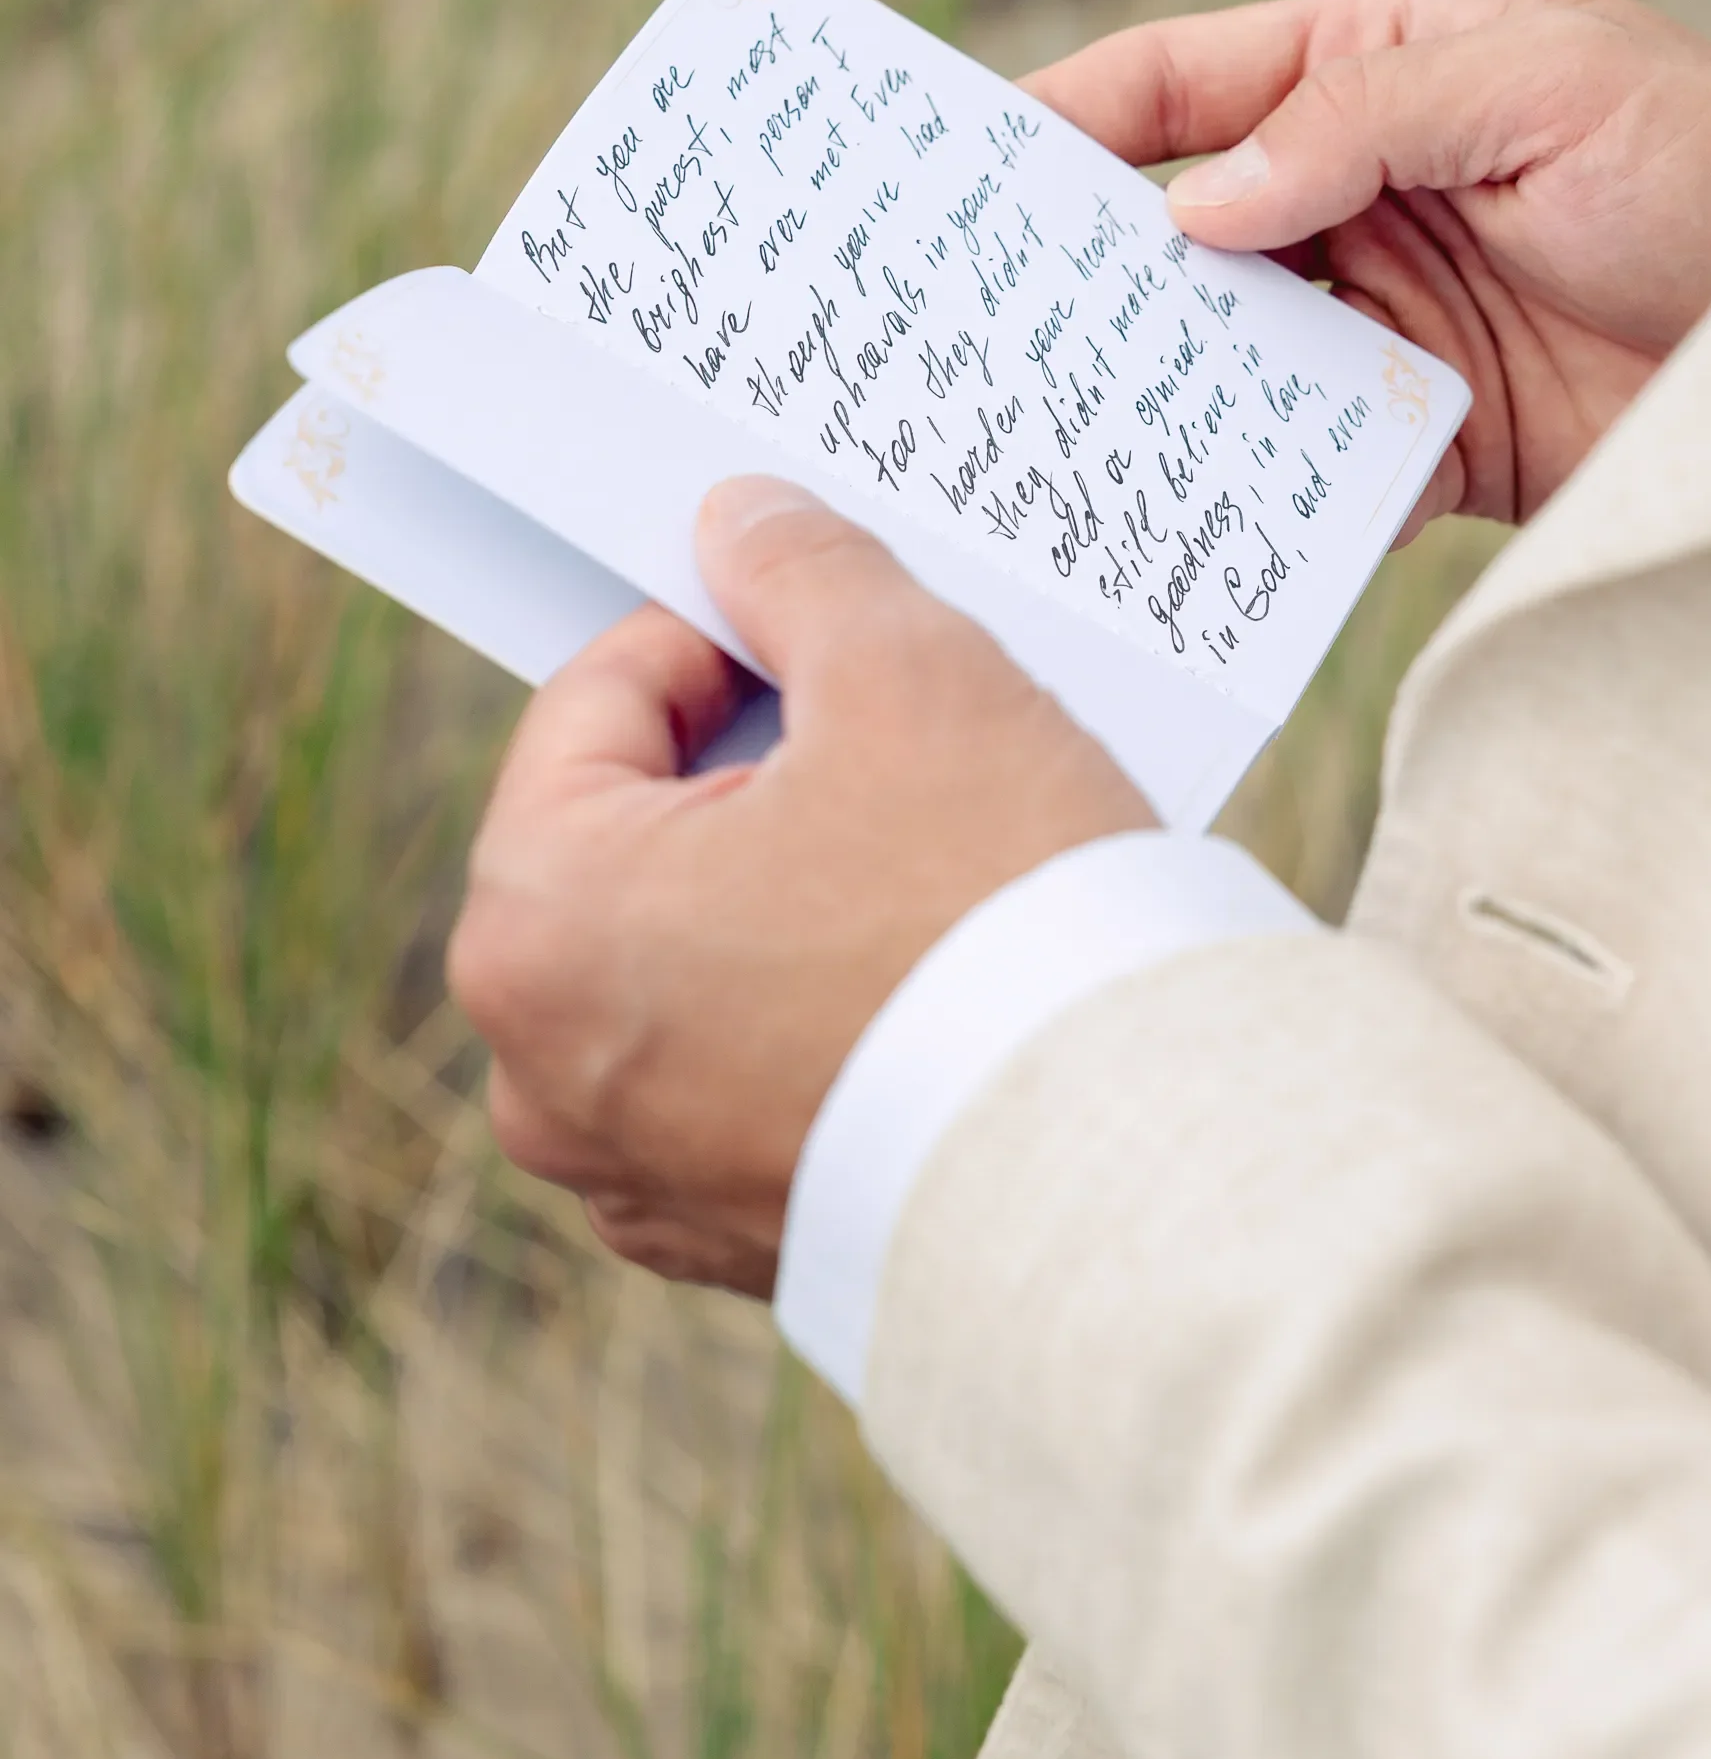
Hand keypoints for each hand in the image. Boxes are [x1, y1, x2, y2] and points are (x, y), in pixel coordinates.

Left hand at [446, 478, 1150, 1296]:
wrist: (1127, 1167)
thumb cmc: (992, 908)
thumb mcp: (908, 675)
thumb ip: (800, 572)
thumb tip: (742, 520)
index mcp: (535, 920)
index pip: (597, 704)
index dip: (717, 631)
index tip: (819, 616)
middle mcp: (542, 1066)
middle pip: (632, 837)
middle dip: (748, 764)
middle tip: (882, 720)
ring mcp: (629, 1172)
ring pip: (686, 960)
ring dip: (779, 886)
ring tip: (920, 840)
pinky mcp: (728, 1238)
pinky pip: (743, 1074)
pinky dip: (808, 1009)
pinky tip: (920, 969)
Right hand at [1026, 0, 1710, 528]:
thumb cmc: (1702, 160)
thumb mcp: (1543, 84)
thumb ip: (1364, 121)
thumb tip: (1198, 207)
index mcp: (1366, 71)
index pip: (1181, 84)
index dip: (1069, 118)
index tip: (969, 167)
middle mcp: (1354, 194)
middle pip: (1178, 229)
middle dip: (1083, 270)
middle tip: (976, 320)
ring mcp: (1381, 316)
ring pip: (1227, 353)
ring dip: (1156, 388)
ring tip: (1057, 429)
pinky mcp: (1423, 433)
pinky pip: (1310, 467)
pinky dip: (1255, 492)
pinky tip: (1194, 516)